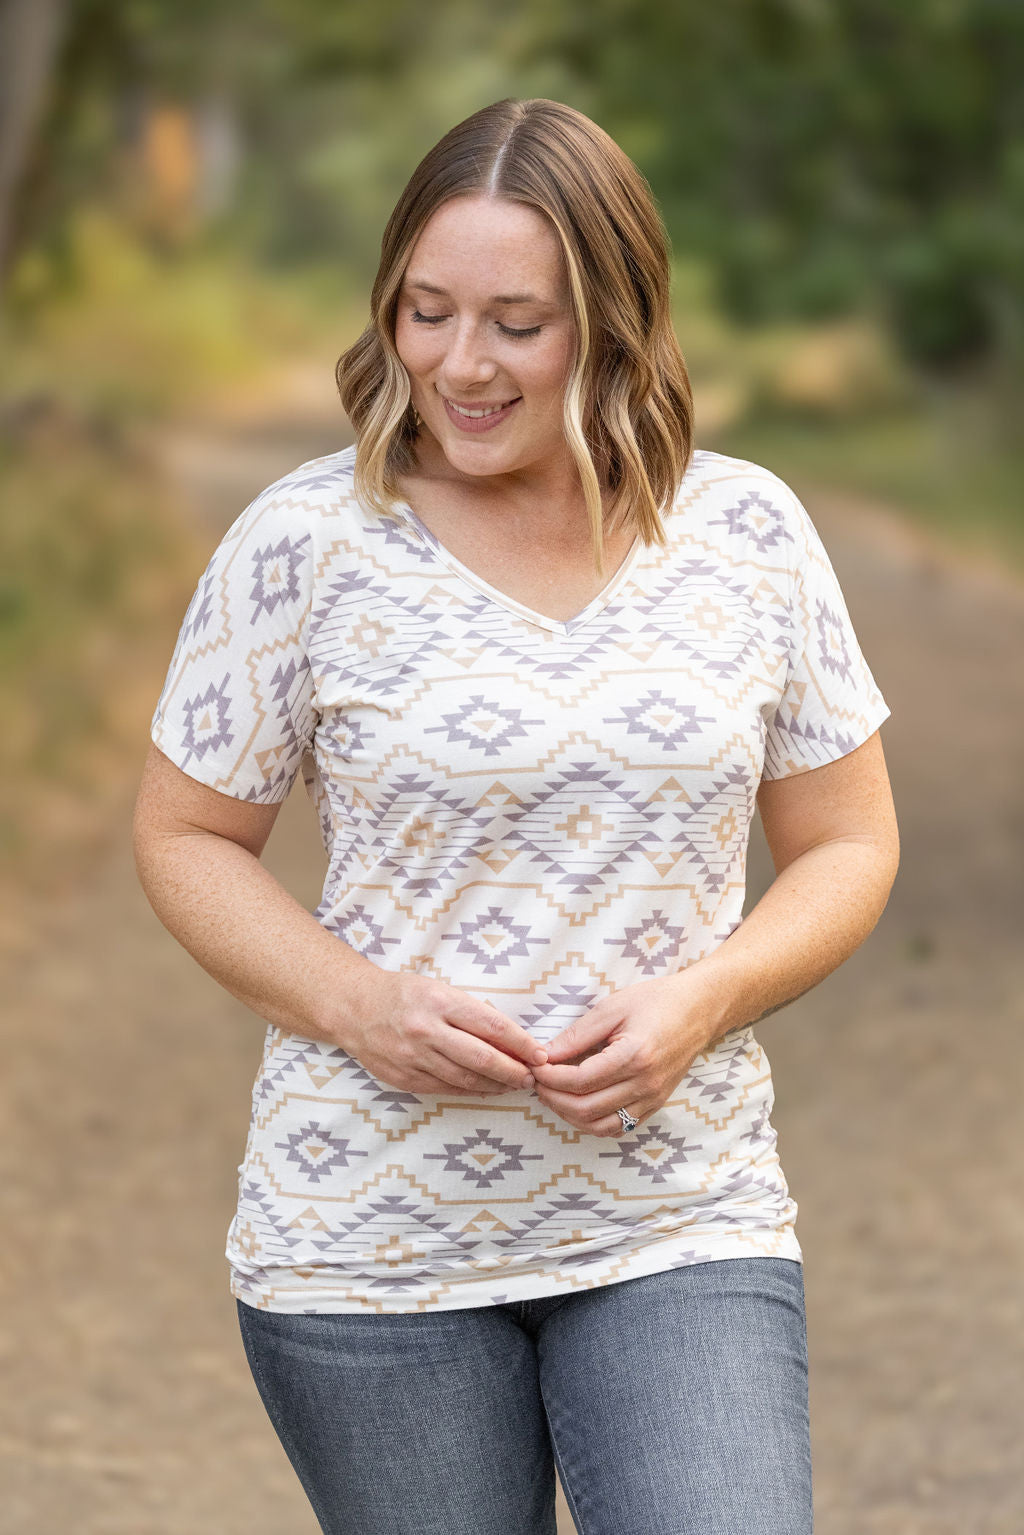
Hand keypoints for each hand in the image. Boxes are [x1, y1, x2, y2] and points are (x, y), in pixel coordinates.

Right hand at [341, 971, 547, 1096]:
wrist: (354, 1009)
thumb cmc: (404, 995)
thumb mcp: (439, 989)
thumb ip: (471, 1013)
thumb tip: (511, 1038)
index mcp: (440, 1001)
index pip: (492, 1026)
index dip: (521, 1043)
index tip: (540, 1054)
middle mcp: (426, 1030)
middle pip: (482, 1058)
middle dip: (513, 1071)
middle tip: (532, 1077)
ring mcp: (413, 1058)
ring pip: (465, 1079)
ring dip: (495, 1085)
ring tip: (513, 1085)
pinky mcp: (404, 1078)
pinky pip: (445, 1089)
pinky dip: (470, 1091)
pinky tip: (485, 1089)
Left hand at [529, 972, 719, 1136]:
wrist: (698, 1009)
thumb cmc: (655, 1001)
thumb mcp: (612, 1008)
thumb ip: (577, 1035)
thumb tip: (544, 1054)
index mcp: (634, 1056)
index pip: (580, 1080)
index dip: (550, 1077)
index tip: (534, 1066)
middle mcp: (645, 1084)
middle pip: (586, 1108)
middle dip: (553, 1099)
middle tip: (537, 1082)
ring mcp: (653, 1099)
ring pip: (601, 1126)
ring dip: (570, 1116)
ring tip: (553, 1095)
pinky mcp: (656, 1105)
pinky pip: (619, 1127)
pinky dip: (593, 1122)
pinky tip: (578, 1104)